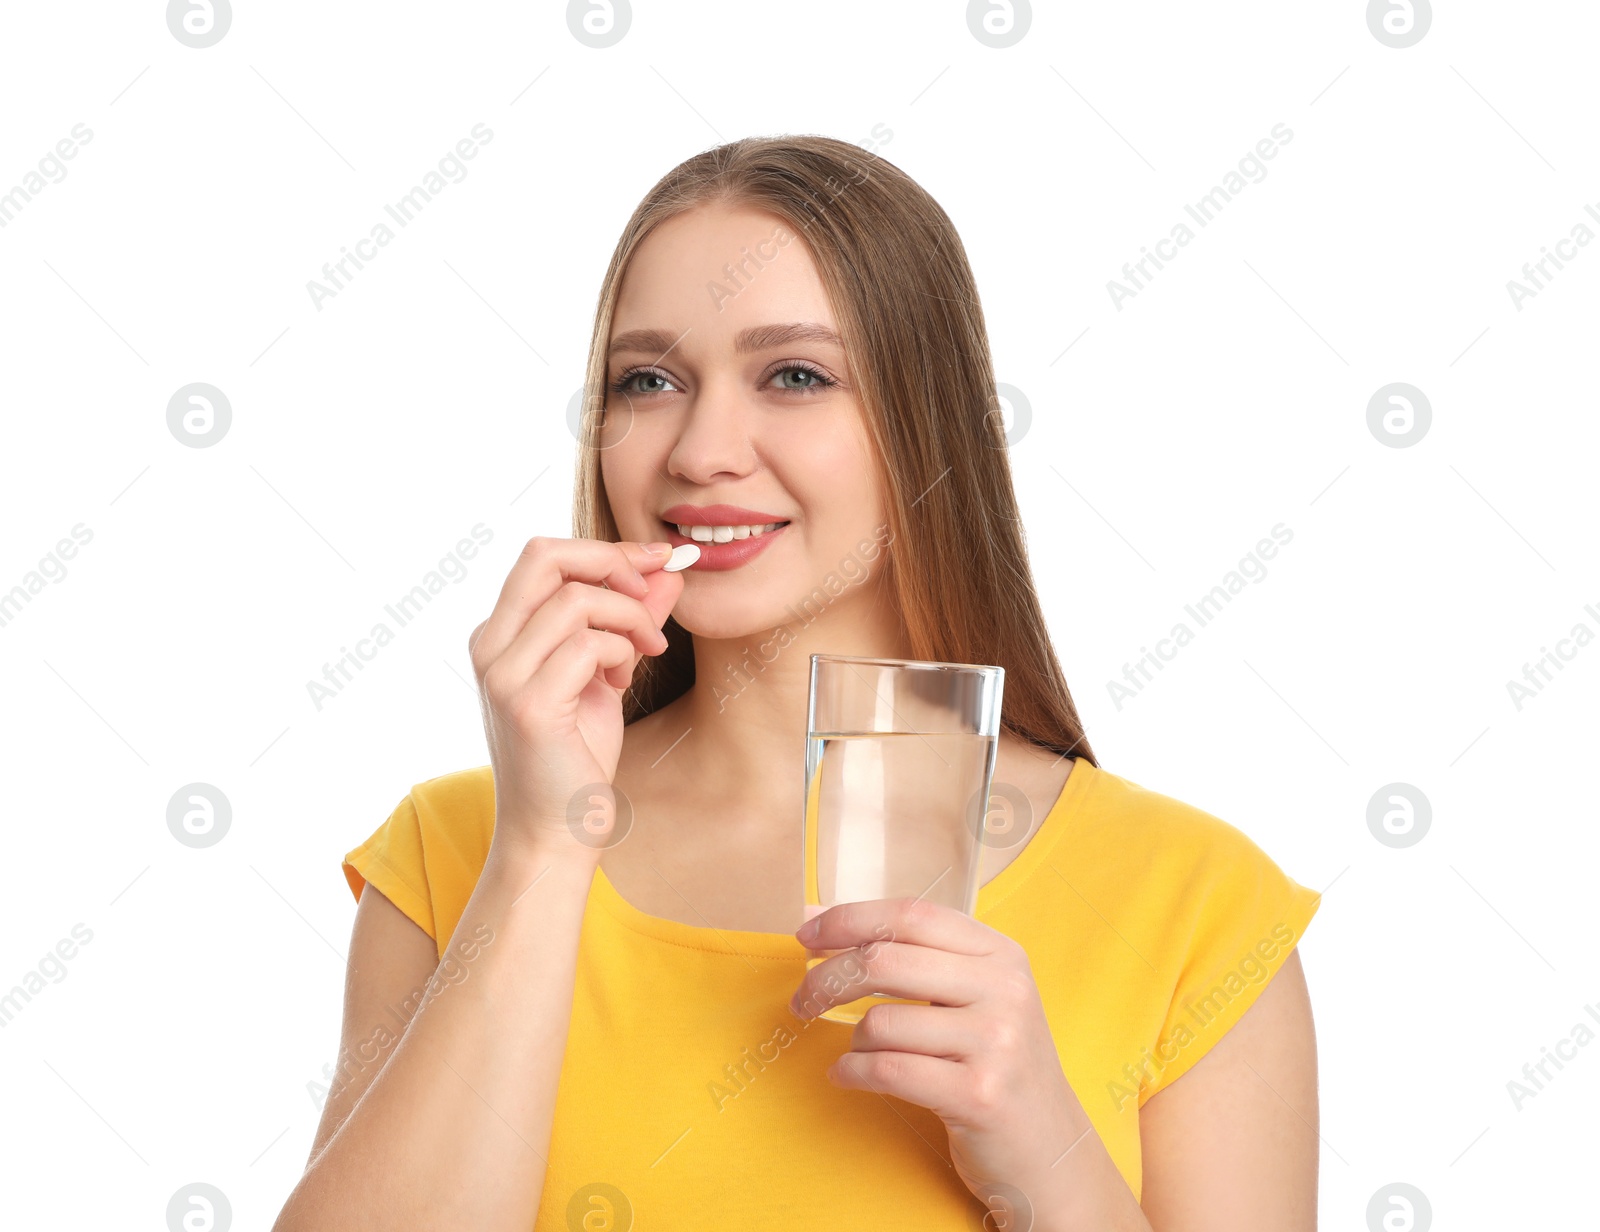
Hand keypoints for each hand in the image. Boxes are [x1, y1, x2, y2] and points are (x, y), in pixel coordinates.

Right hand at [468, 536, 681, 857]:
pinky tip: (623, 682)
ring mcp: (502, 675)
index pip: (544, 555)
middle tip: (652, 593)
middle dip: (612, 563)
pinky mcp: (528, 704)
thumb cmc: (578, 755)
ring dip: (629, 620)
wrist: (557, 830)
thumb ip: (630, 618)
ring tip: (640, 655)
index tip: (658, 560)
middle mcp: (490, 646)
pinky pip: (588, 645)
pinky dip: (621, 653)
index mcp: (500, 634)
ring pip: (577, 600)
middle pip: (546, 556)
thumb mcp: (608, 671)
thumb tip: (667, 570)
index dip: (606, 549)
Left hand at [787, 897, 1096, 1223]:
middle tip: (803, 999)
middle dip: (828, 978)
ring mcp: (996, 1042)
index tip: (807, 933)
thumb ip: (913, 956)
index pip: (911, 916)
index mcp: (1001, 954)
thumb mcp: (976, 998)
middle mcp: (1004, 990)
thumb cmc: (996, 1066)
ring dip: (854, 1040)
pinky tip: (847, 1076)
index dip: (849, 919)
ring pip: (881, 1022)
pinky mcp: (980, 1095)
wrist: (1050, 1151)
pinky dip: (853, 1072)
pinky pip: (888, 1070)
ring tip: (860, 1053)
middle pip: (885, 961)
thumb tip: (818, 914)